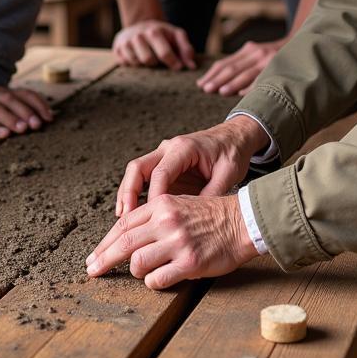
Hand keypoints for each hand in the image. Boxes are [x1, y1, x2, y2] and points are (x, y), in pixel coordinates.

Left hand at [86, 193, 257, 288]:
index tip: (95, 255)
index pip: (124, 224)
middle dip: (103, 259)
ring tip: (145, 270)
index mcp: (162, 204)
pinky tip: (159, 278)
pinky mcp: (189, 262)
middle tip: (92, 271)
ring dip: (136, 270)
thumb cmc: (210, 214)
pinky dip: (153, 282)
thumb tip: (126, 234)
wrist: (242, 222)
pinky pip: (157, 279)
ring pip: (137, 262)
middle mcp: (166, 221)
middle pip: (123, 242)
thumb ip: (154, 217)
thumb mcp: (179, 204)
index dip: (106, 242)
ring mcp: (177, 242)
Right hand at [113, 20, 196, 69]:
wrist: (138, 26)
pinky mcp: (117, 50)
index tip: (178, 67)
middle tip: (159, 60)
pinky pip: (127, 65)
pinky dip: (134, 64)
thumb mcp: (176, 35)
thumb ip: (186, 49)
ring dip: (145, 64)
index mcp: (154, 31)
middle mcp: (138, 36)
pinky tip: (138, 57)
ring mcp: (126, 43)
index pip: (164, 53)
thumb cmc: (161, 34)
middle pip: (148, 60)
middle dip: (156, 63)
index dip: (173, 62)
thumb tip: (191, 67)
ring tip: (148, 56)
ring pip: (137, 64)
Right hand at [115, 116, 268, 216]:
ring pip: (135, 172)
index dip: (154, 196)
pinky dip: (135, 194)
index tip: (153, 217)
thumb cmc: (231, 152)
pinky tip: (132, 213)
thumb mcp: (228, 173)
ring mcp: (163, 156)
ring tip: (123, 219)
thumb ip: (212, 193)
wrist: (233, 138)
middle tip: (126, 217)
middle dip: (129, 192)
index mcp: (183, 148)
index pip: (161, 172)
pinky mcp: (164, 166)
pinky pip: (143, 179)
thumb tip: (195, 219)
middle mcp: (168, 148)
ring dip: (127, 194)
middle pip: (138, 168)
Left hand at [197, 38, 285, 94]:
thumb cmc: (272, 56)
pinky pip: (263, 78)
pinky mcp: (279, 66)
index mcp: (248, 50)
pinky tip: (243, 93)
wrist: (298, 46)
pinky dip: (252, 85)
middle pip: (232, 68)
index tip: (201, 84)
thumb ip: (241, 65)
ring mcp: (268, 59)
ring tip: (221, 91)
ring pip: (246, 73)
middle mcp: (256, 53)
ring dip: (233, 83)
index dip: (212, 74)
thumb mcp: (256, 55)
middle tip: (206, 89)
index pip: (225, 63)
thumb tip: (218, 83)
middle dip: (218, 79)